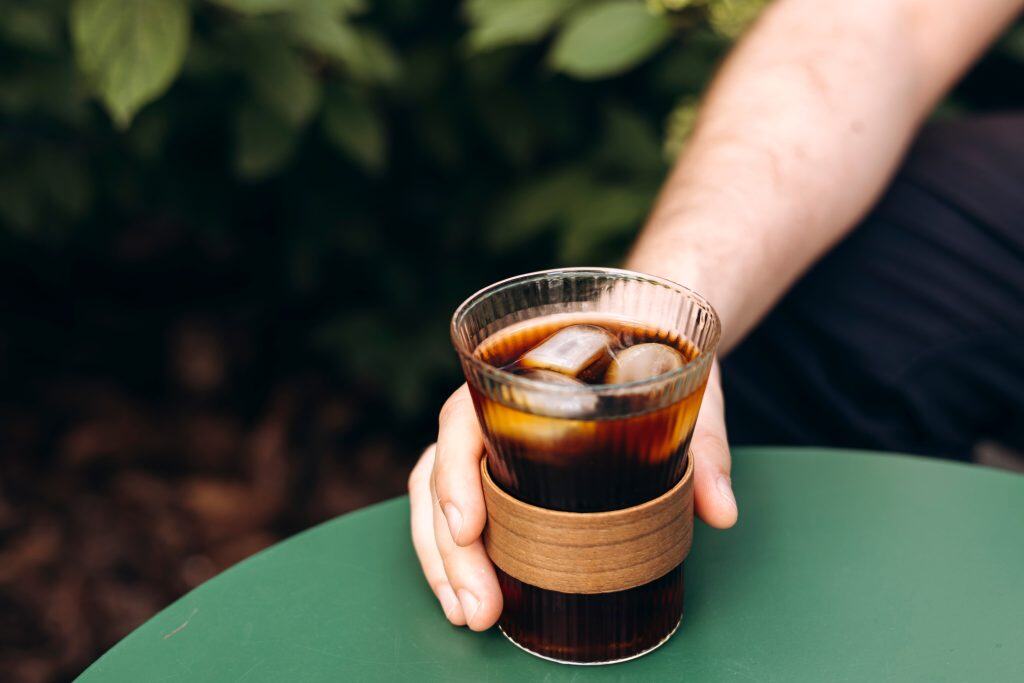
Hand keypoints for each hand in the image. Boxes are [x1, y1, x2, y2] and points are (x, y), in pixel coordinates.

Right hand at [408, 362, 737, 629]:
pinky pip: (456, 507)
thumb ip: (703, 443)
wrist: (647, 328)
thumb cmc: (655, 347)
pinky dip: (454, 553)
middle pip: (442, 474)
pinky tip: (470, 593)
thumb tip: (720, 511)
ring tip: (470, 614)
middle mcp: (490, 406)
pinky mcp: (498, 465)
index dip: (456, 474)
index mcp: (520, 372)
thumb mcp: (687, 384)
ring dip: (443, 560)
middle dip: (450, 548)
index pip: (462, 419)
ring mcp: (488, 438)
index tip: (468, 527)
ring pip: (436, 497)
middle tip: (478, 606)